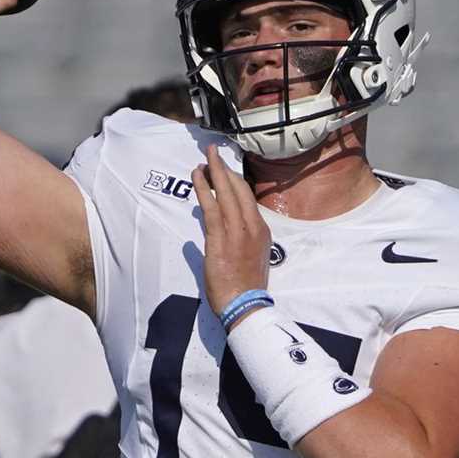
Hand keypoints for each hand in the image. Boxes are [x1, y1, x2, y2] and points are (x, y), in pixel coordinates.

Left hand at [191, 144, 270, 314]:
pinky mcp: (221, 239)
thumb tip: (218, 231)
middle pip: (239, 190)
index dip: (235, 180)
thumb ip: (238, 240)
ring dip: (213, 173)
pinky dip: (204, 190)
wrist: (245, 305)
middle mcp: (252, 226)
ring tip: (203, 159)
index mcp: (261, 230)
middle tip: (213, 153)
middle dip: (225, 168)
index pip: (248, 197)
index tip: (225, 169)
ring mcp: (237, 231)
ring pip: (226, 194)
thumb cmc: (246, 286)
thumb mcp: (252, 258)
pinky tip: (197, 178)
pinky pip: (211, 208)